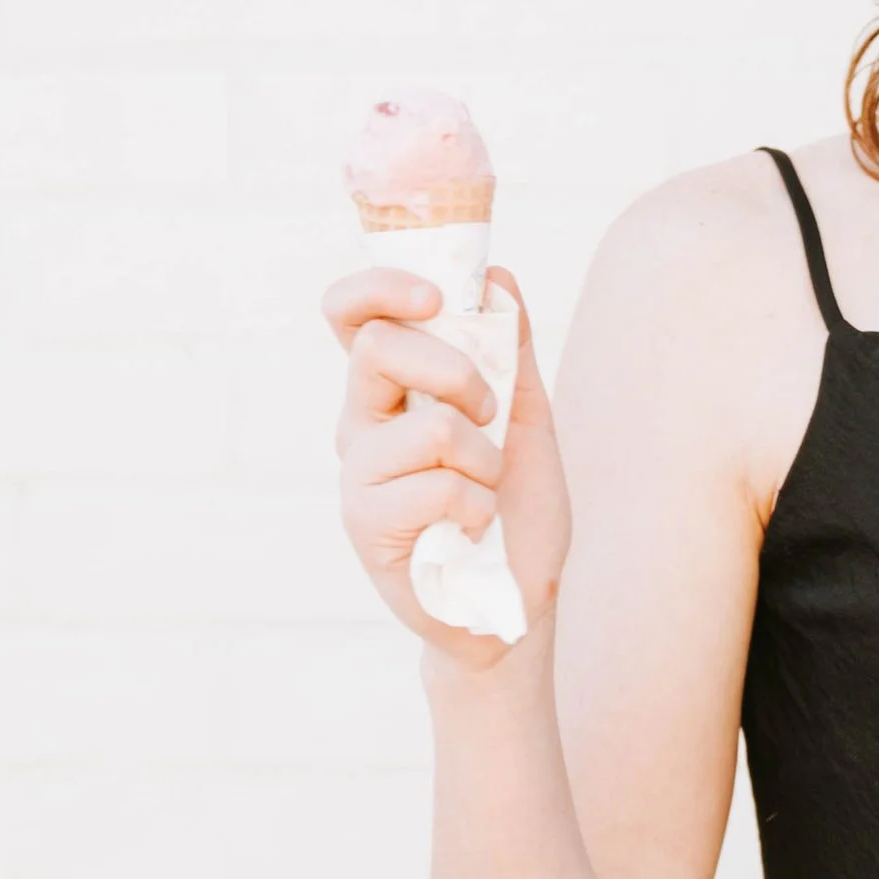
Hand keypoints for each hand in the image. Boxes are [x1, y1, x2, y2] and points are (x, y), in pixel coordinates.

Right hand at [320, 265, 571, 672]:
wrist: (517, 601)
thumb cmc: (518, 510)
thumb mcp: (526, 418)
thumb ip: (511, 351)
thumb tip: (497, 277)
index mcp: (394, 391)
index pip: (352, 318)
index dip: (379, 289)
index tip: (436, 296)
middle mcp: (362, 425)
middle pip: (376, 348)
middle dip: (457, 371)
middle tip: (488, 414)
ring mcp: (357, 475)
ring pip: (428, 425)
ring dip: (484, 459)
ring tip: (484, 491)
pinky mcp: (365, 524)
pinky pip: (437, 484)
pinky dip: (476, 505)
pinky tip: (470, 529)